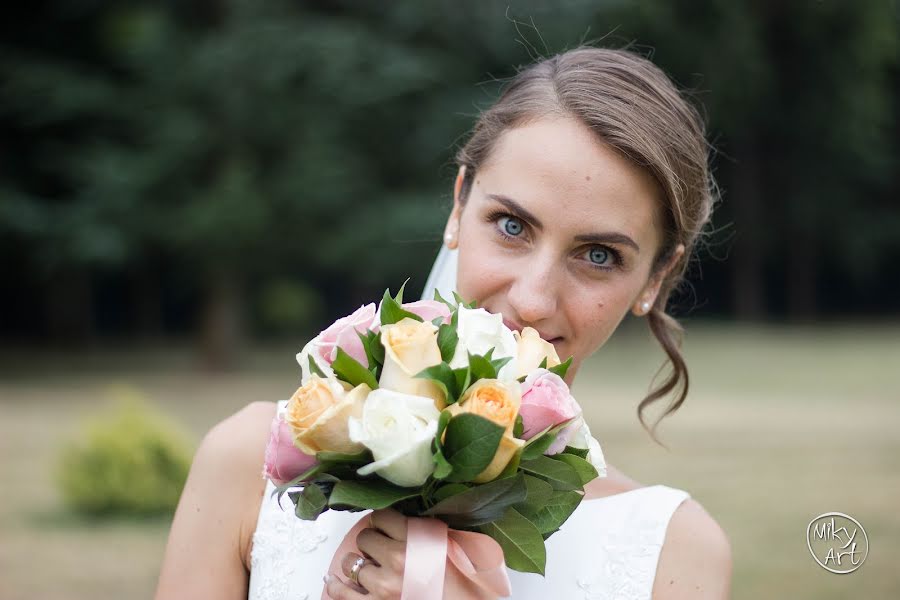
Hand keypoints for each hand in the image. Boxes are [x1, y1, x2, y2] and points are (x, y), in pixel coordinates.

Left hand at [324, 509, 496, 598]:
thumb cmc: (462, 581)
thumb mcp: (448, 544)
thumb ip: (424, 529)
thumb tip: (404, 516)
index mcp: (415, 539)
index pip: (381, 516)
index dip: (383, 522)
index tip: (386, 526)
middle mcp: (397, 559)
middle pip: (365, 537)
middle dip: (371, 542)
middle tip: (381, 549)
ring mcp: (383, 585)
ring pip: (351, 563)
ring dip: (358, 564)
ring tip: (368, 566)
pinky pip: (343, 593)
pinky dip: (336, 586)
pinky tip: (335, 581)